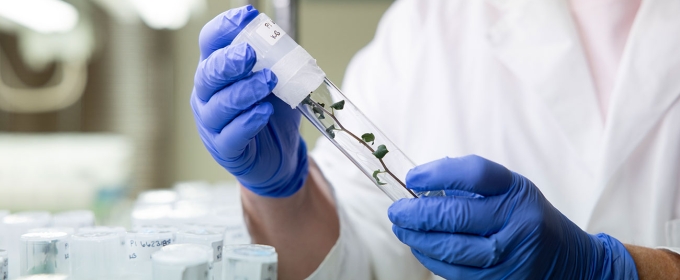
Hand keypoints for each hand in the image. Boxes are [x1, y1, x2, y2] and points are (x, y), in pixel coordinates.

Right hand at [191, 6, 307, 196]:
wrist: (279, 155)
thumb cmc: (270, 112)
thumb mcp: (276, 81)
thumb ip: (276, 62)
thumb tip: (285, 41)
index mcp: (216, 70)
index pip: (210, 43)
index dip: (225, 27)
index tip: (249, 15)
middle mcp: (207, 95)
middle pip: (208, 74)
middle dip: (229, 61)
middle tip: (250, 54)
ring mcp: (212, 123)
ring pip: (219, 105)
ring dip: (245, 91)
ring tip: (269, 82)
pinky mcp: (225, 148)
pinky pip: (231, 134)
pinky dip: (248, 121)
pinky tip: (263, 111)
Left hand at [388, 155, 637, 278]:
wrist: (571, 263)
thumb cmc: (527, 218)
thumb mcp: (511, 191)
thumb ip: (472, 185)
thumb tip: (421, 183)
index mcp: (517, 192)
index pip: (475, 174)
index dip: (438, 173)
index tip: (412, 178)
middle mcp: (518, 223)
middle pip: (456, 215)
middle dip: (416, 213)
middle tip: (396, 209)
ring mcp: (511, 256)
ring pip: (451, 249)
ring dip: (417, 238)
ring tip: (401, 228)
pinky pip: (455, 273)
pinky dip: (431, 259)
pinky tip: (420, 248)